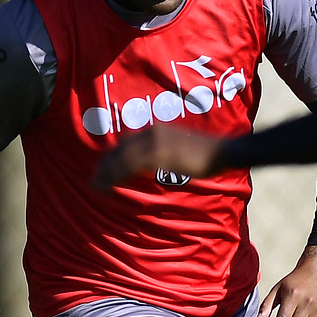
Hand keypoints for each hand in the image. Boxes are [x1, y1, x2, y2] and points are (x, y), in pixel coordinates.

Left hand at [94, 126, 223, 188]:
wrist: (222, 152)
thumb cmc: (206, 155)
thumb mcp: (180, 150)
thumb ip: (164, 154)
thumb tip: (154, 165)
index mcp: (156, 131)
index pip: (127, 142)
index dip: (112, 156)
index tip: (103, 169)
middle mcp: (152, 133)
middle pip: (120, 149)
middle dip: (105, 165)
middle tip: (94, 180)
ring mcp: (155, 142)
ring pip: (121, 157)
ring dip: (106, 172)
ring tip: (96, 185)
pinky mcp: (159, 154)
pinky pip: (130, 165)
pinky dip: (116, 175)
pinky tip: (109, 184)